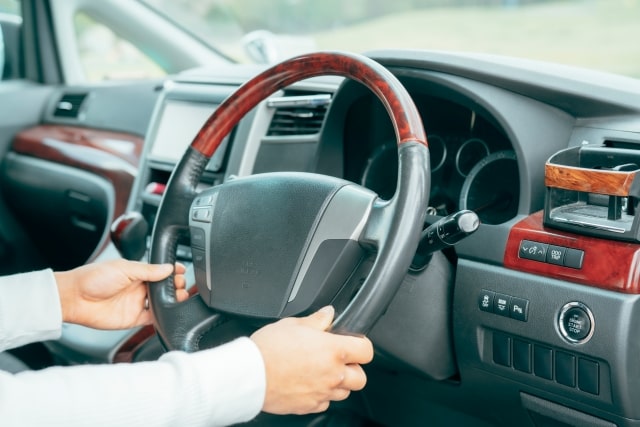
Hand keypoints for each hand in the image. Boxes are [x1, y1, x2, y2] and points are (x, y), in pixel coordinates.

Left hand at [54, 259, 187, 329]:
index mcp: (137, 272)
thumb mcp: (124, 268)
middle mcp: (138, 288)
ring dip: (172, 300)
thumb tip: (168, 268)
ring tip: (180, 297)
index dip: (172, 271)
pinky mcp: (133, 318)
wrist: (75, 298)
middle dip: (176, 286)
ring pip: (161, 303)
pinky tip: (168, 312)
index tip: (182, 271)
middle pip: (164, 288)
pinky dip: (162, 317)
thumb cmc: (93, 278)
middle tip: (181, 285)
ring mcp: (136, 303)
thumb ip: (148, 270)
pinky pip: (152, 319)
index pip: (160, 271)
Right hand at [250, 306, 373, 414]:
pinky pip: (325, 403)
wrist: (249, 375)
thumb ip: (316, 320)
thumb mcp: (292, 324)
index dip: (361, 344)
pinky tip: (308, 383)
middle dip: (353, 368)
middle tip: (338, 359)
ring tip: (321, 371)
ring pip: (345, 392)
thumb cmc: (268, 349)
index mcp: (333, 350)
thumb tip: (328, 314)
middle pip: (361, 377)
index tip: (353, 342)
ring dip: (338, 383)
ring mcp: (322, 392)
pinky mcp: (309, 406)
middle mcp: (332, 374)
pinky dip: (321, 395)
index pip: (366, 350)